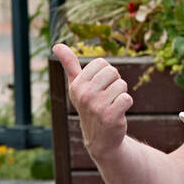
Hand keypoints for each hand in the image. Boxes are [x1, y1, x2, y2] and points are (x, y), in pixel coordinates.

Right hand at [53, 43, 131, 161]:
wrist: (101, 138)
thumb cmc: (90, 106)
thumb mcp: (77, 86)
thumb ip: (69, 65)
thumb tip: (56, 45)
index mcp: (76, 85)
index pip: (101, 62)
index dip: (105, 73)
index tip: (100, 86)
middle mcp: (84, 95)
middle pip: (113, 72)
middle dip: (115, 82)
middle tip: (108, 97)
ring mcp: (96, 106)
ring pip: (121, 85)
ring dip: (121, 94)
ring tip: (112, 105)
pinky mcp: (110, 117)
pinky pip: (127, 98)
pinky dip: (126, 104)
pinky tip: (117, 113)